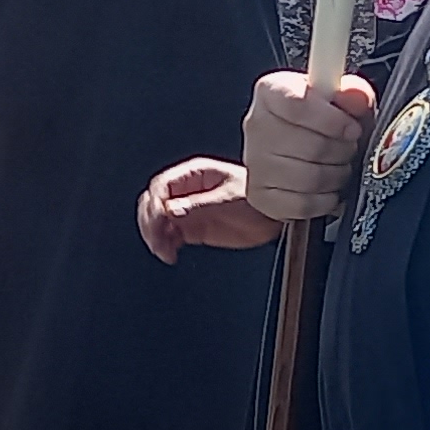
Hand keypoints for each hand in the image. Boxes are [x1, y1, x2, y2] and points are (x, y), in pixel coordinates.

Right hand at [139, 157, 282, 262]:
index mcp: (195, 174)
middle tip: (157, 240)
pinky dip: (165, 245)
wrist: (278, 215)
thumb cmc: (260, 198)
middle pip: (154, 203)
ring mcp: (190, 210)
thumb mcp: (229, 199)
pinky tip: (170, 254)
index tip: (160, 222)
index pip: (161, 187)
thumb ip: (199, 206)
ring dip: (155, 236)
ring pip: (158, 221)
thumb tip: (172, 211)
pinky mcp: (194, 228)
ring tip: (164, 252)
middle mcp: (188, 191)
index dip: (155, 205)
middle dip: (150, 222)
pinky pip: (170, 235)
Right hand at [242, 69, 376, 220]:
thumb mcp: (342, 99)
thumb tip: (356, 97)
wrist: (297, 147)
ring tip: (341, 167)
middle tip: (350, 148)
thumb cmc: (322, 120)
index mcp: (271, 92)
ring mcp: (255, 163)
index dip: (333, 120)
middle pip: (309, 146)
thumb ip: (353, 94)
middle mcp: (256, 125)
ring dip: (337, 176)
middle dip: (342, 151)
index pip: (298, 105)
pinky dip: (325, 200)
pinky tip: (329, 188)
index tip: (352, 128)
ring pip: (308, 179)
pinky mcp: (260, 196)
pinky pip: (303, 205)